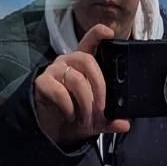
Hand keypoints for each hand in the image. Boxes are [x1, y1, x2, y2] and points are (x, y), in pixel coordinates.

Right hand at [33, 23, 130, 148]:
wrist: (50, 132)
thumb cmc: (73, 119)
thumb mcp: (95, 121)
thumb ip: (110, 121)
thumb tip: (125, 124)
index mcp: (81, 66)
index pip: (88, 43)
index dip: (97, 34)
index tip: (109, 32)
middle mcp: (66, 63)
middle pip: (87, 60)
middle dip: (99, 85)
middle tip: (102, 107)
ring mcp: (53, 71)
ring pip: (76, 79)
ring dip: (85, 103)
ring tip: (86, 120)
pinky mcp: (41, 83)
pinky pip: (59, 91)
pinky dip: (69, 107)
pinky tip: (70, 116)